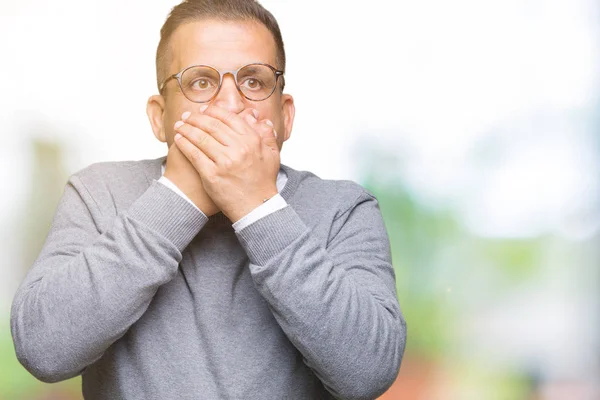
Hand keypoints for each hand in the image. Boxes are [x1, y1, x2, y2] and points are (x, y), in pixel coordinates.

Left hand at [173, 106, 279, 222]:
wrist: (256, 207)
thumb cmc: (263, 182)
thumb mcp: (272, 156)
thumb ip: (267, 135)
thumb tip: (259, 118)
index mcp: (252, 140)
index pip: (228, 118)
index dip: (213, 111)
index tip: (203, 110)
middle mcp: (238, 148)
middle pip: (211, 126)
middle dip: (195, 118)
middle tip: (186, 116)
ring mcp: (224, 161)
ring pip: (200, 138)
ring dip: (186, 129)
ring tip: (179, 125)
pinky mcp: (211, 174)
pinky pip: (194, 154)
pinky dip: (184, 144)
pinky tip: (179, 139)